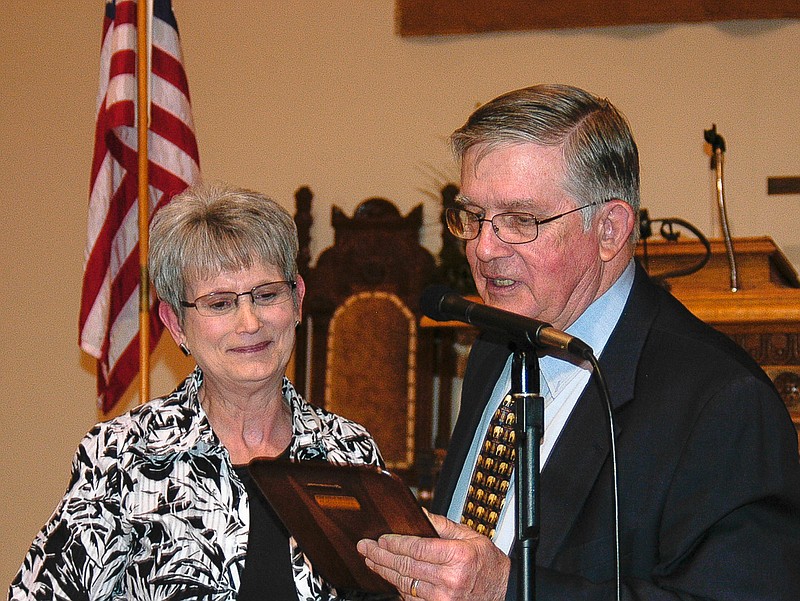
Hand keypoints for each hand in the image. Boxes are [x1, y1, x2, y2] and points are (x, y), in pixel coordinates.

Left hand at [357, 511, 509, 600]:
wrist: (504, 592)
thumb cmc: (488, 564)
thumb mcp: (470, 537)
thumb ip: (442, 525)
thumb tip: (419, 514)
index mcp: (457, 556)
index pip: (416, 548)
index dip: (394, 543)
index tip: (380, 538)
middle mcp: (449, 580)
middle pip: (405, 566)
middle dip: (380, 555)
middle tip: (365, 547)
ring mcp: (443, 599)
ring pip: (404, 584)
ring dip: (384, 571)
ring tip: (372, 560)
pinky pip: (411, 599)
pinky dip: (398, 587)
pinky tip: (390, 577)